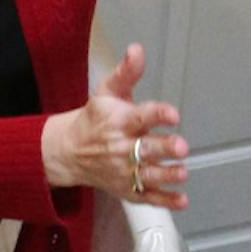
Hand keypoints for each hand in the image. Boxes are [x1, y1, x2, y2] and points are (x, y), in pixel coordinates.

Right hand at [41, 44, 189, 209]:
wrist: (68, 151)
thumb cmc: (94, 119)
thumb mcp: (107, 92)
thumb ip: (126, 73)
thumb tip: (137, 49)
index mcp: (119, 121)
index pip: (140, 116)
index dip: (158, 114)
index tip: (173, 114)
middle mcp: (121, 148)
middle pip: (145, 149)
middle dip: (163, 148)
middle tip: (181, 146)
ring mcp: (124, 171)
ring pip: (147, 176)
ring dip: (166, 175)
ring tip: (182, 172)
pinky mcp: (127, 189)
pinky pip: (146, 197)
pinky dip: (164, 201)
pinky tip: (182, 200)